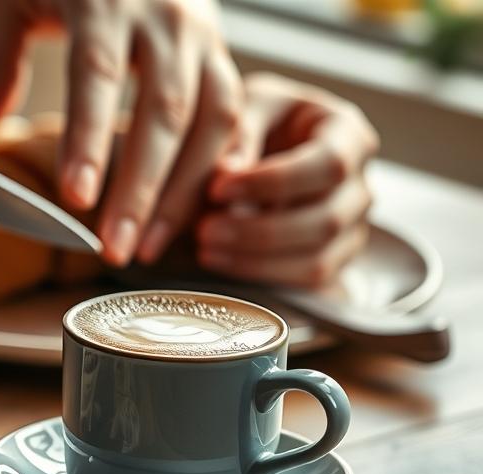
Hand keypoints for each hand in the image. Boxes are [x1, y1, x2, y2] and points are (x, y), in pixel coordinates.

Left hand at [0, 0, 242, 266]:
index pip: (98, 75)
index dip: (88, 140)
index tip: (76, 197)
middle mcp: (166, 16)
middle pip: (163, 111)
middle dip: (140, 189)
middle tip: (113, 249)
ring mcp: (202, 34)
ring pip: (210, 121)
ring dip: (180, 193)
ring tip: (144, 248)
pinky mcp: (220, 53)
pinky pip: (231, 118)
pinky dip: (212, 170)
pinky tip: (186, 216)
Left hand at [197, 73, 378, 287]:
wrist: (249, 149)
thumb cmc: (251, 120)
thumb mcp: (244, 106)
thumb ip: (239, 132)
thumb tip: (228, 172)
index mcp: (347, 133)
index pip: (328, 163)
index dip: (273, 182)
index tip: (218, 187)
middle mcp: (358, 182)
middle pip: (327, 219)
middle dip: (259, 230)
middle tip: (203, 229)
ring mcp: (350, 225)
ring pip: (320, 258)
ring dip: (257, 259)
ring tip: (204, 248)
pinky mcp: (333, 257)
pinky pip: (309, 280)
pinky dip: (263, 275)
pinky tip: (220, 260)